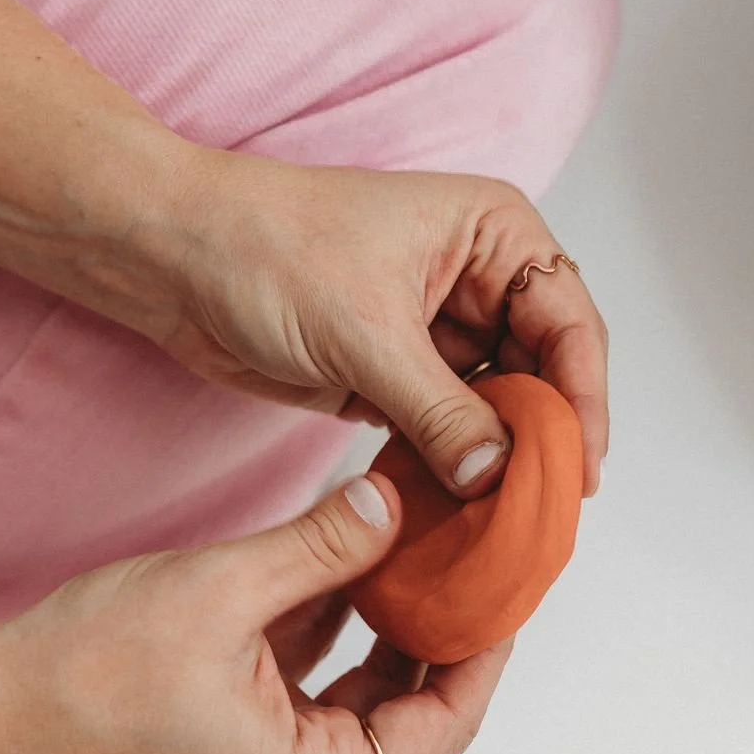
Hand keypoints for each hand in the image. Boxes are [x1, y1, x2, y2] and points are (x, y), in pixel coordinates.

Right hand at [0, 474, 508, 753]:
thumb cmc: (86, 665)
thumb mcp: (223, 586)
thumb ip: (322, 546)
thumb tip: (393, 504)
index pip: (441, 728)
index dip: (484, 656)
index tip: (507, 590)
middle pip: (412, 720)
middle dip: (446, 639)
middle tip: (478, 564)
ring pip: (368, 703)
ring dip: (394, 632)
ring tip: (428, 554)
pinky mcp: (243, 749)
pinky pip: (319, 692)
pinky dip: (340, 635)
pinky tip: (358, 566)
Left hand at [143, 152, 609, 498]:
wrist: (171, 259)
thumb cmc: (265, 247)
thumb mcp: (367, 333)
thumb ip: (442, 411)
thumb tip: (500, 475)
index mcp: (494, 233)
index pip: (570, 323)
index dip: (582, 400)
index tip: (578, 468)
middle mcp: (479, 279)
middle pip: (544, 371)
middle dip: (545, 438)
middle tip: (548, 509)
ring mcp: (439, 330)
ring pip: (499, 408)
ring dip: (501, 461)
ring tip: (509, 520)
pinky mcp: (399, 375)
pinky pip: (448, 430)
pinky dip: (455, 468)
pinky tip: (462, 511)